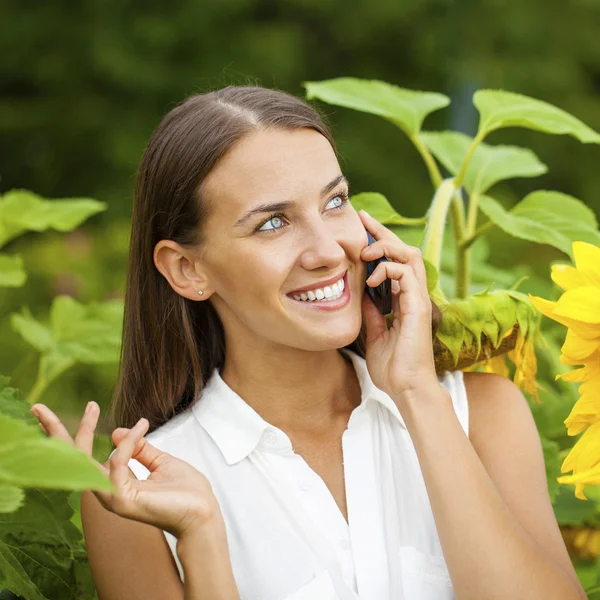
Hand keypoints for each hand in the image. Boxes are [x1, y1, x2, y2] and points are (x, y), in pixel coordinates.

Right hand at [30, 401, 222, 538]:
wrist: (203, 512)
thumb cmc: (185, 490)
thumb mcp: (160, 461)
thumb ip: (139, 448)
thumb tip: (114, 432)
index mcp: (115, 482)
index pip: (86, 458)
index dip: (79, 432)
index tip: (89, 405)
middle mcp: (107, 491)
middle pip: (71, 461)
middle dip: (54, 434)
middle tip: (38, 407)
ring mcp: (112, 498)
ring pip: (83, 462)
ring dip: (84, 431)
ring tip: (91, 408)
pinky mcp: (122, 501)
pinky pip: (116, 464)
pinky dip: (127, 443)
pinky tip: (139, 428)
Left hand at [359, 210, 442, 403]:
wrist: (406, 388)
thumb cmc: (393, 367)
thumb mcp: (374, 333)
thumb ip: (371, 312)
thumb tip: (361, 293)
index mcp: (404, 299)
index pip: (394, 260)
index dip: (379, 240)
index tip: (362, 225)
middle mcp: (414, 295)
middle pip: (404, 250)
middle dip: (382, 232)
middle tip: (362, 220)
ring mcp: (418, 299)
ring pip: (410, 255)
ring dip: (386, 247)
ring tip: (365, 252)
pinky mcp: (418, 306)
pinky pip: (407, 274)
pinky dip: (388, 269)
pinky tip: (372, 279)